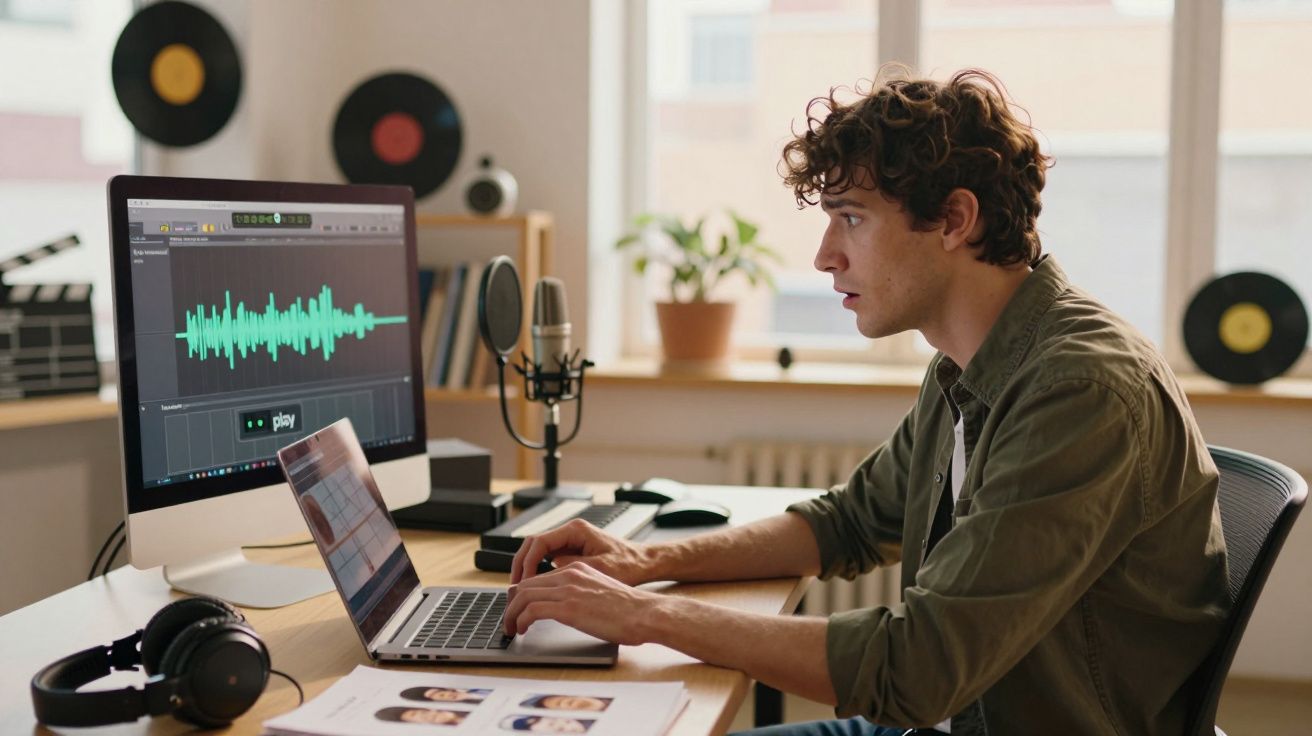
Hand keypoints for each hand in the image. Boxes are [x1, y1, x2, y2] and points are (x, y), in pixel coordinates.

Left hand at [503, 562, 662, 643]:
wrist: (645, 613)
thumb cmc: (629, 609)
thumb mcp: (600, 592)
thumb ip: (581, 594)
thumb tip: (567, 609)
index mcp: (577, 569)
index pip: (538, 578)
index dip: (522, 594)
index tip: (517, 607)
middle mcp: (570, 575)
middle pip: (526, 584)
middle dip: (511, 604)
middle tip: (509, 620)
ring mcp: (568, 590)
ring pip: (524, 596)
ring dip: (512, 614)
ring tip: (511, 628)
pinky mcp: (568, 607)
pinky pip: (532, 610)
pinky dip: (521, 620)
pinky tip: (523, 630)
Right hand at [511, 518, 652, 584]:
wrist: (645, 563)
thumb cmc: (630, 564)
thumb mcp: (601, 569)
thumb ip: (572, 570)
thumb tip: (546, 577)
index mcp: (576, 530)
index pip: (539, 542)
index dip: (527, 563)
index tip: (522, 583)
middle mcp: (571, 532)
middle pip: (533, 545)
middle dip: (520, 566)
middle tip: (514, 589)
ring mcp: (570, 541)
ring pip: (538, 552)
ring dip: (527, 570)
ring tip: (521, 591)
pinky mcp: (573, 552)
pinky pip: (547, 559)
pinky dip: (538, 573)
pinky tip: (536, 589)